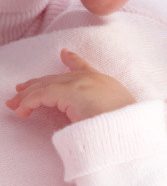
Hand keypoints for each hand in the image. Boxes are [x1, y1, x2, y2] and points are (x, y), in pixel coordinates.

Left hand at [6, 49, 135, 122]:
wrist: (131, 131)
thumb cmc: (126, 128)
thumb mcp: (117, 115)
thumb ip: (102, 110)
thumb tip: (89, 119)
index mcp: (106, 83)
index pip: (86, 68)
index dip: (73, 61)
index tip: (64, 54)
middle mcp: (94, 79)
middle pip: (59, 78)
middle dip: (38, 84)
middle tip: (22, 90)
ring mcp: (83, 83)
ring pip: (47, 85)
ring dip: (29, 96)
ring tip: (15, 105)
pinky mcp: (71, 92)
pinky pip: (43, 95)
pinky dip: (29, 102)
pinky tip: (22, 110)